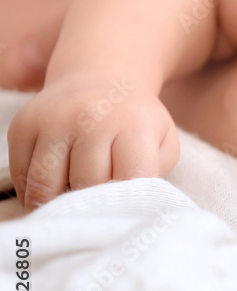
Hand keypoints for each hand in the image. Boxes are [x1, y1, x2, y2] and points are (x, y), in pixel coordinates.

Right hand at [7, 75, 179, 209]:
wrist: (102, 80)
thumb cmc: (136, 123)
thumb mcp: (163, 143)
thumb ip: (154, 174)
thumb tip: (129, 206)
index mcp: (133, 125)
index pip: (130, 179)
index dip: (128, 202)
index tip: (125, 210)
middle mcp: (90, 119)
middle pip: (86, 185)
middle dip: (94, 205)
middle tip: (99, 209)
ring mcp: (53, 121)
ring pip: (46, 184)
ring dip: (58, 204)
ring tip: (73, 207)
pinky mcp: (23, 126)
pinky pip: (20, 174)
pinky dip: (32, 192)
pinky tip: (50, 192)